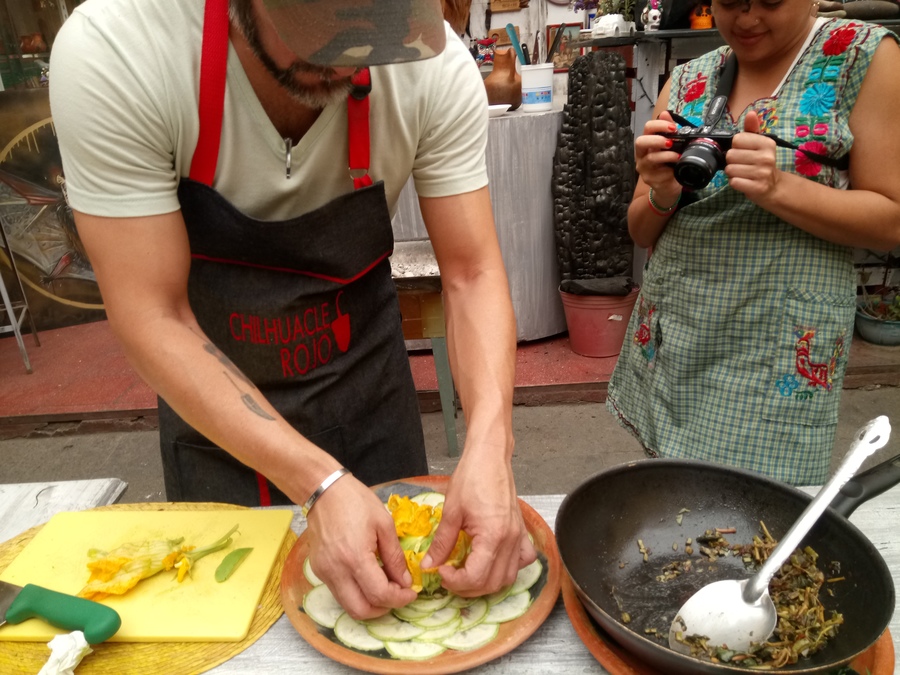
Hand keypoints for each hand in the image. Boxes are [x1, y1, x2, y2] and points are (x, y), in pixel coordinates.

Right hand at [305, 475, 417, 619]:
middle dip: (383, 609)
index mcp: (355, 558)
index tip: (411, 593)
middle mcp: (336, 571)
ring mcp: (324, 573)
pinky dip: (357, 593)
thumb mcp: (384, 524)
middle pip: (361, 611)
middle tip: (398, 595)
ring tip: (385, 586)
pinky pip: (339, 593)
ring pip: (348, 606)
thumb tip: (404, 582)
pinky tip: (368, 577)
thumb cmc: (356, 502)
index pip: (379, 594)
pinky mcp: (318, 571)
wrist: (324, 491)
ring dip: (369, 603)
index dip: (399, 599)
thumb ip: (395, 557)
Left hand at [421, 453, 535, 596]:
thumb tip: (430, 564)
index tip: (441, 572)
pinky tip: (493, 562)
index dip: (455, 581)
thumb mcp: (451, 511)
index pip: (476, 577)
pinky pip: (522, 560)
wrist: (489, 456)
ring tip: (466, 572)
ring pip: (508, 577)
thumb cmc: (472, 476)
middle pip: (492, 583)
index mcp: (493, 536)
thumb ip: (442, 543)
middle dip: (468, 587)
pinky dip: (508, 568)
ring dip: (486, 583)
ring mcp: (519, 536)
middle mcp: (510, 540)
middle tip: (449, 575)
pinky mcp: (521, 531)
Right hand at [635, 110, 681, 202]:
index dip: (659, 125)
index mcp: (647, 143)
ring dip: (666, 155)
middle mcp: (642, 154)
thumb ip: (668, 130)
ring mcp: (644, 168)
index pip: (647, 128)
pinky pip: (658, 173)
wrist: (667, 187)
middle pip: (640, 142)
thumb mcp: (671, 146)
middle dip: (656, 140)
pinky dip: (669, 170)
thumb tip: (665, 113)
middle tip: (671, 142)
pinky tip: (675, 169)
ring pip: (650, 158)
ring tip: (678, 156)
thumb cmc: (668, 164)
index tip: (673, 128)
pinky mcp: (649, 180)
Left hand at [725, 111, 780, 203]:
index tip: (744, 152)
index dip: (736, 147)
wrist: (773, 186)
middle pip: (730, 155)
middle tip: (743, 164)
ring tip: (743, 173)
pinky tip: (744, 182)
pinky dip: (735, 182)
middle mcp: (766, 157)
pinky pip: (734, 182)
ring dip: (732, 173)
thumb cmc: (762, 163)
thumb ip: (752, 129)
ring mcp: (762, 173)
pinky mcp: (757, 187)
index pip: (736, 140)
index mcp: (767, 143)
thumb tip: (751, 113)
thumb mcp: (759, 144)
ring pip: (730, 169)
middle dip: (732, 161)